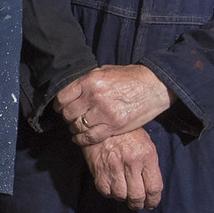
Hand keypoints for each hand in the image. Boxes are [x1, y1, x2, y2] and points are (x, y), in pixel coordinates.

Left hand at [55, 64, 172, 146]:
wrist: (154, 87)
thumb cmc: (130, 78)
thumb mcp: (105, 72)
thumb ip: (87, 81)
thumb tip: (72, 91)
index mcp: (90, 81)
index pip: (63, 97)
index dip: (59, 105)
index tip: (61, 108)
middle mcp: (94, 96)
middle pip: (68, 113)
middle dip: (67, 117)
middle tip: (72, 118)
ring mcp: (104, 112)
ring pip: (77, 126)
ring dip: (75, 129)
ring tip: (77, 128)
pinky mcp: (113, 126)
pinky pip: (89, 137)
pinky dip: (82, 140)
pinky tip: (81, 138)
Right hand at [83, 130, 163, 208]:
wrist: (102, 122)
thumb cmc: (127, 134)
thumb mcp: (146, 144)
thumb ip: (150, 166)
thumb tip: (151, 188)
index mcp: (146, 156)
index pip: (154, 187)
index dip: (154, 200)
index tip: (151, 203)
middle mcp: (131, 162)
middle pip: (137, 196)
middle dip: (139, 204)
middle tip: (138, 203)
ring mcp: (114, 167)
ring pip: (121, 196)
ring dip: (124, 198)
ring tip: (125, 193)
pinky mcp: (99, 170)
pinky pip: (106, 191)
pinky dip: (110, 192)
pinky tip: (113, 186)